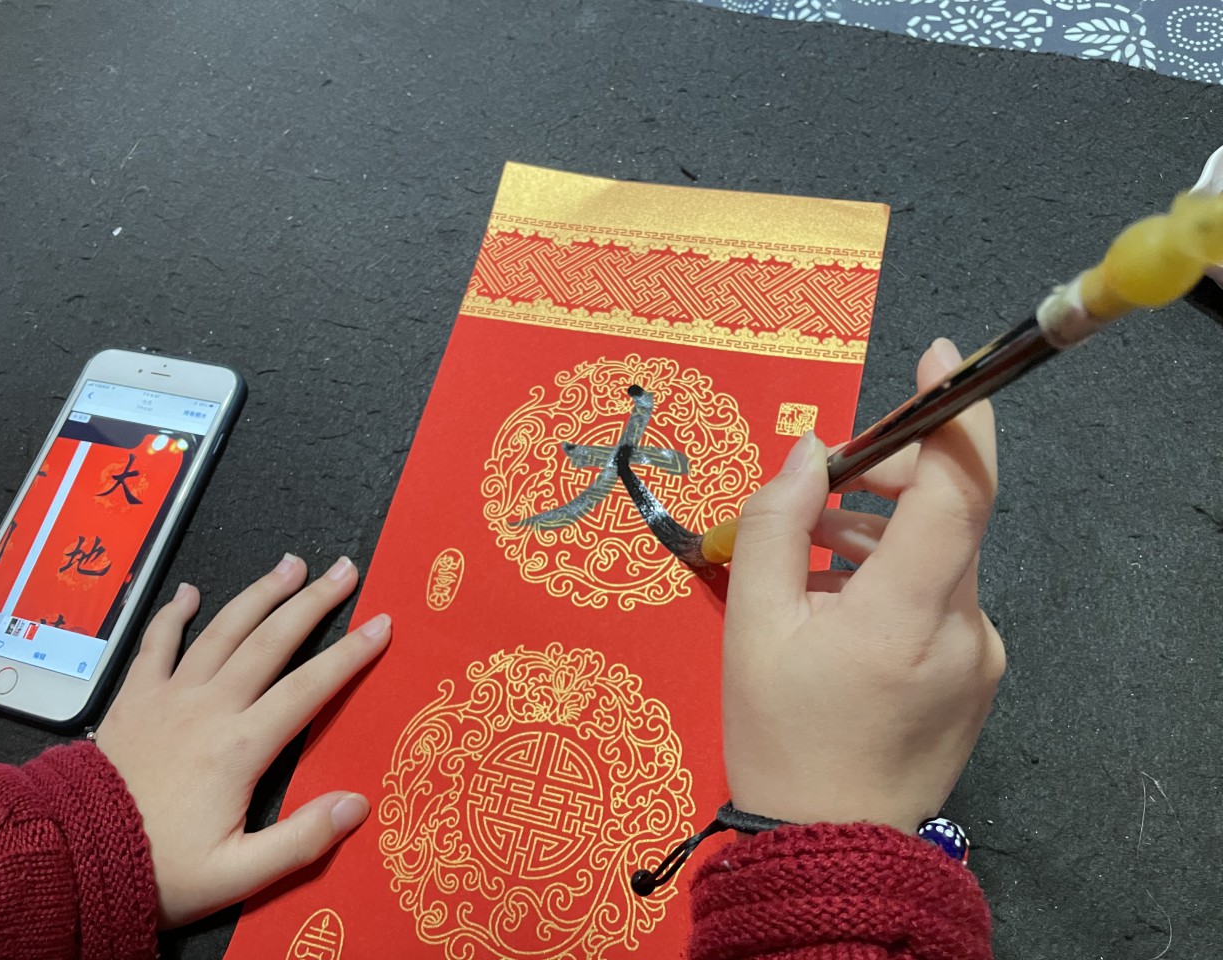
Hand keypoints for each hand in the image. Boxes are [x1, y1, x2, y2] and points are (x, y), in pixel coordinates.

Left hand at [95, 555, 390, 927]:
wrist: (70, 861)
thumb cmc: (159, 869)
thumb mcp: (238, 873)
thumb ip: (301, 839)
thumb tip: (357, 805)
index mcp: (241, 747)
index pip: (309, 688)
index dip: (349, 654)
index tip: (380, 625)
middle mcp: (209, 708)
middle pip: (271, 641)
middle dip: (312, 602)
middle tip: (343, 571)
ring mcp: (169, 698)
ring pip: (222, 631)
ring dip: (259, 594)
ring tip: (290, 566)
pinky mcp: (133, 700)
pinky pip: (155, 645)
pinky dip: (172, 615)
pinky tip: (189, 592)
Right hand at [722, 338, 1003, 834]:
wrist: (830, 850)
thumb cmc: (780, 738)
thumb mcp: (752, 628)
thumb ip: (775, 526)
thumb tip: (805, 454)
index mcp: (906, 615)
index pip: (957, 489)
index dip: (952, 413)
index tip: (934, 357)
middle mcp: (965, 627)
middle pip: (950, 511)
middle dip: (894, 473)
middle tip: (826, 481)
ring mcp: (981, 653)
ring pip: (944, 554)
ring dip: (886, 530)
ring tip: (812, 552)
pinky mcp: (980, 672)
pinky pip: (945, 595)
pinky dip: (897, 575)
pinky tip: (841, 599)